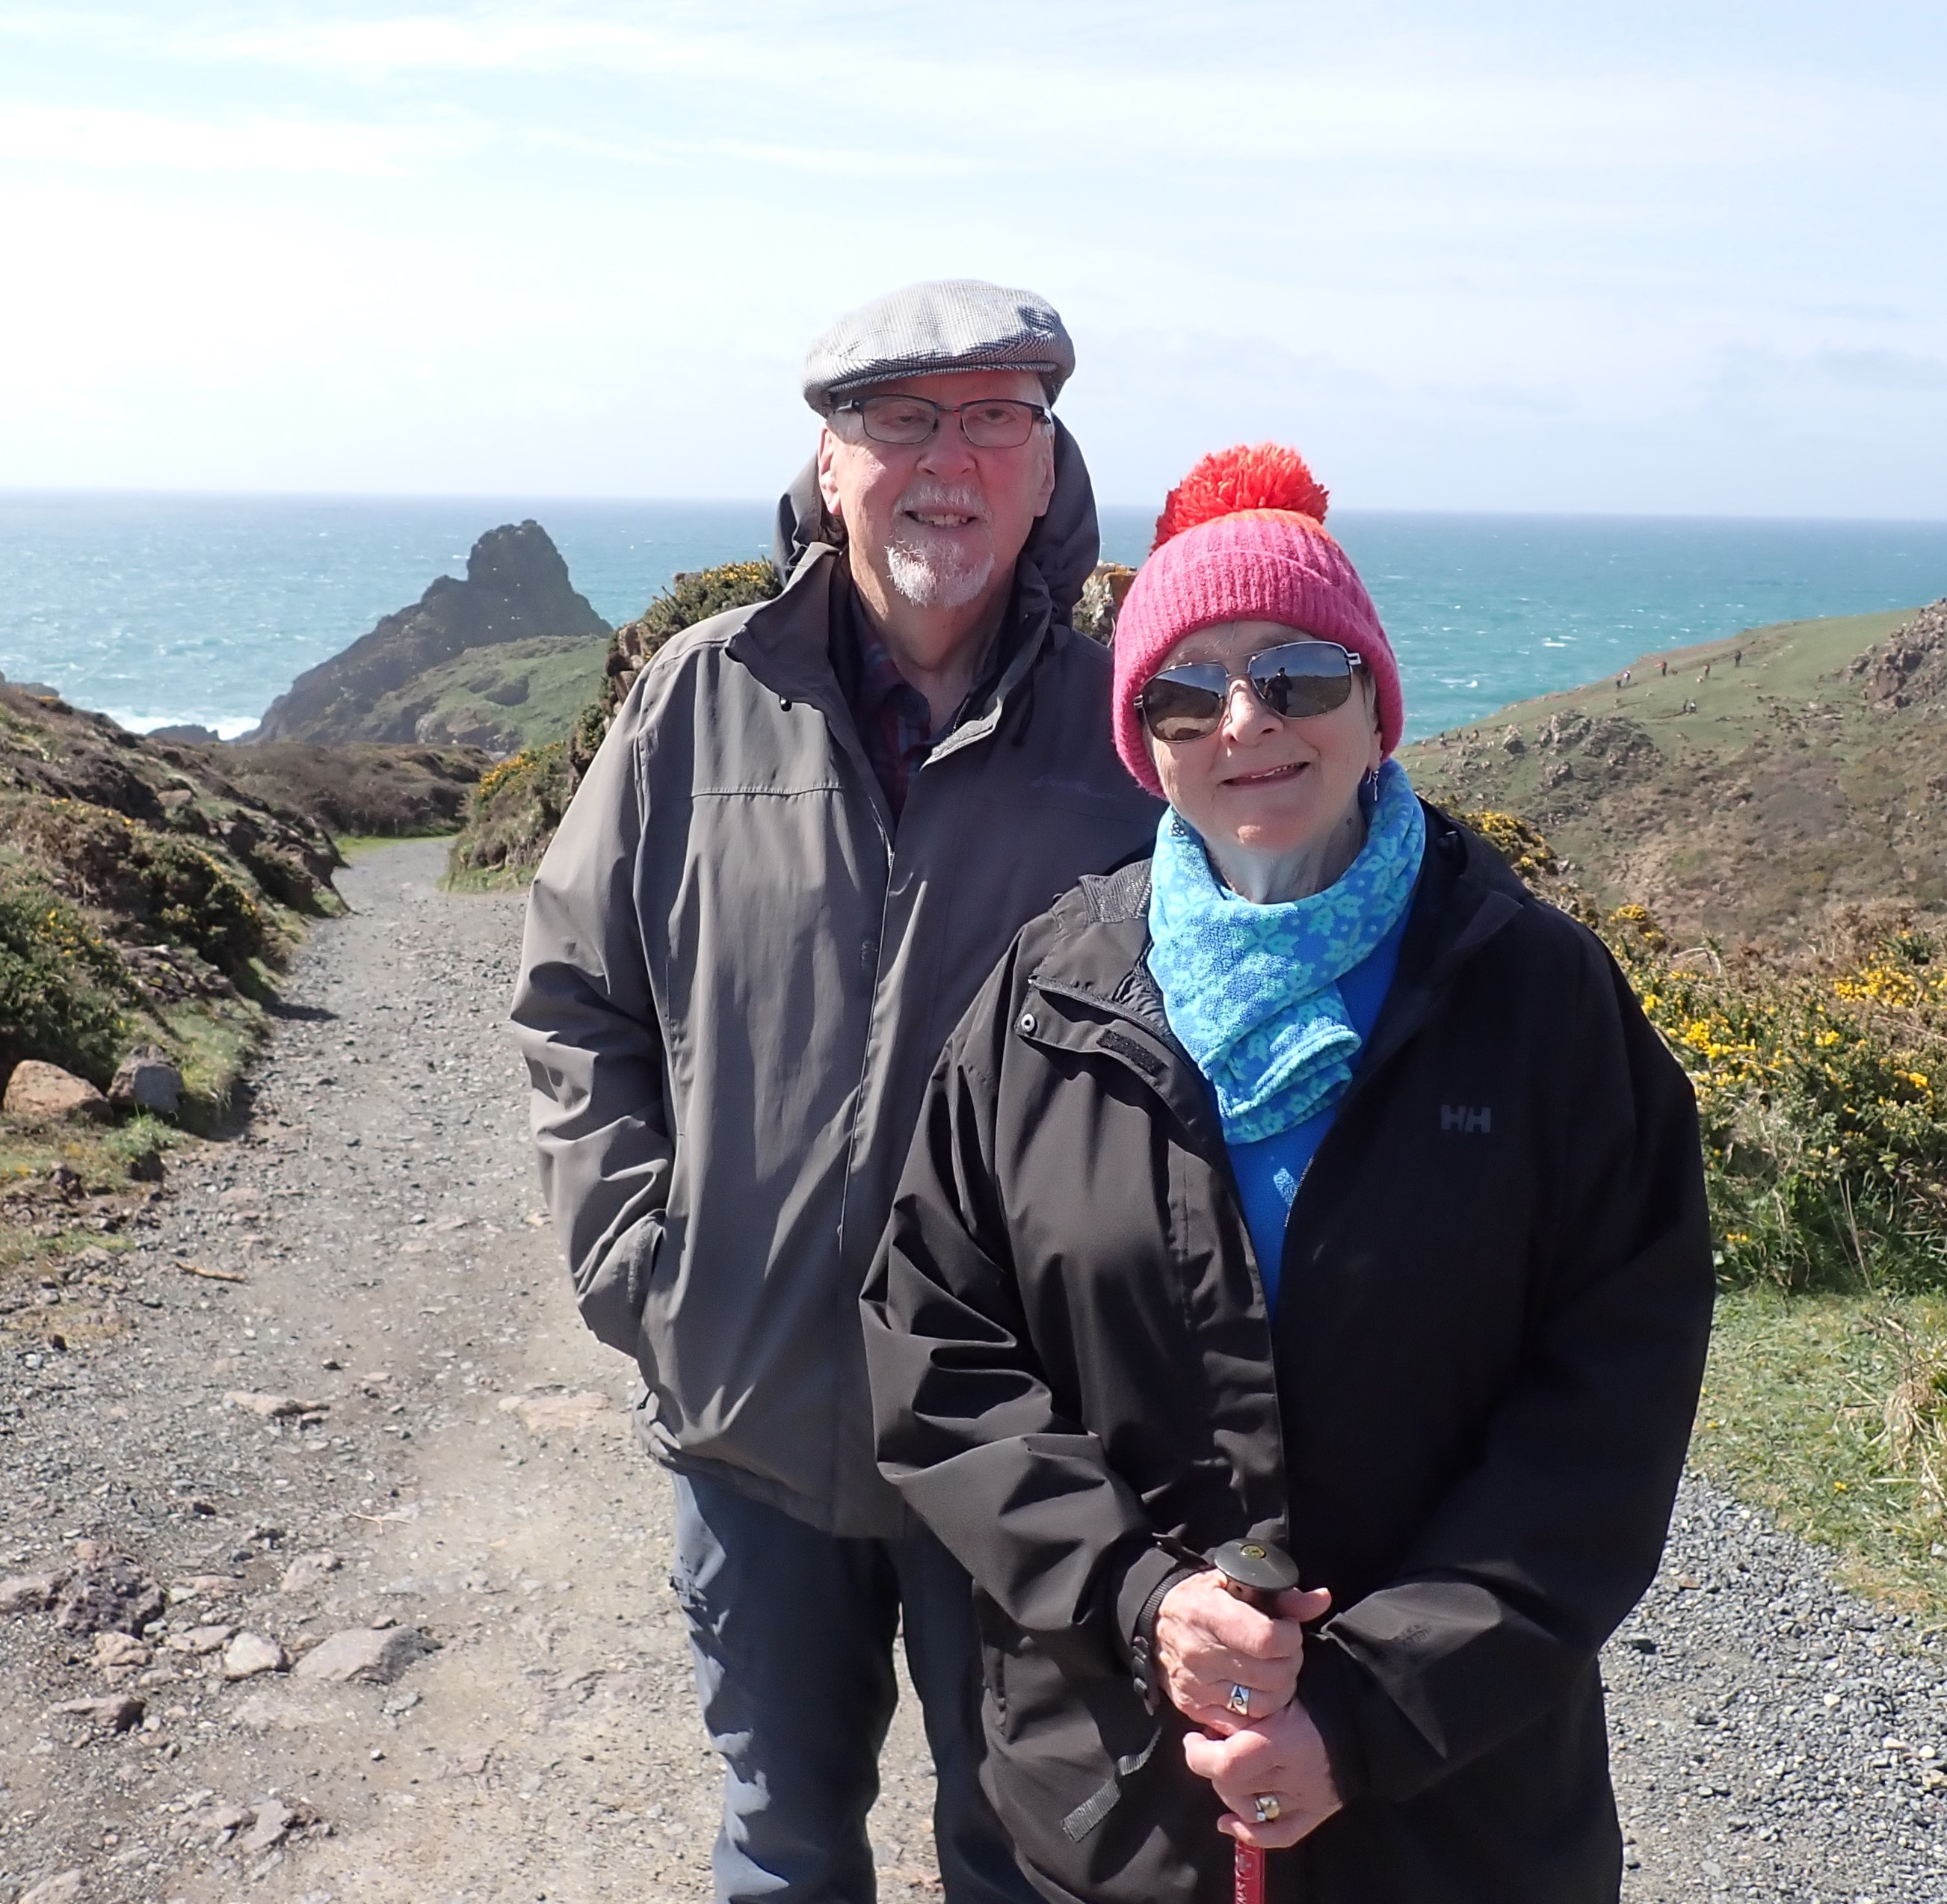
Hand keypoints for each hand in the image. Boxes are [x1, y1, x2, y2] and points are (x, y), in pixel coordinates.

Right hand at [1153, 1570, 1331, 1731]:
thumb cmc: (1203, 1599)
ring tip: (1273, 1669)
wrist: (1156, 1624)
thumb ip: (1282, 1594)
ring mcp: (1196, 1686)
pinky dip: (1258, 1709)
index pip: (1267, 1641)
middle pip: (1271, 1675)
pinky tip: (1257, 1689)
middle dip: (1289, 1662)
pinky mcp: (1195, 1708)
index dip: (1290, 1637)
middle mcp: (1199, 1653)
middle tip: (1284, 1650)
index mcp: (1208, 1614)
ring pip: (1262, 1704)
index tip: (1288, 1629)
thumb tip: (1321, 1600)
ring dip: (1279, 1688)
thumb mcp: (1236, 1582)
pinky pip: (1243, 1722)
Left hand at [1181, 1697, 1343, 1850]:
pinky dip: (1249, 1833)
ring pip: (1249, 1811)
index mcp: (1285, 1738)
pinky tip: (1227, 1823)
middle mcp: (1295, 1775)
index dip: (1201, 1754)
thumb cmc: (1320, 1688)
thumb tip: (1211, 1711)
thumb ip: (1249, 1699)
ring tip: (1225, 1768)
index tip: (1194, 1736)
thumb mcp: (1281, 1684)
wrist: (1368, 1713)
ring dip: (1227, 1791)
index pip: (1228, 1763)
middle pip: (1233, 1787)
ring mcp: (1306, 1797)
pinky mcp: (1317, 1810)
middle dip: (1213, 1766)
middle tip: (1211, 1744)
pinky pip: (1279, 1835)